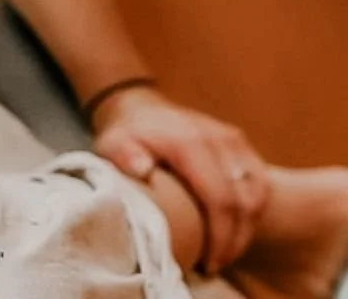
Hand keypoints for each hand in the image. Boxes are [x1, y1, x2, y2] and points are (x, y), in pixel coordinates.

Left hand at [91, 84, 269, 274]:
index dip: (220, 238)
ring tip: (223, 251)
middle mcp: (217, 138)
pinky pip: (259, 184)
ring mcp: (232, 139)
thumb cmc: (128, 136)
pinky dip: (252, 211)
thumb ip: (124, 155)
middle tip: (214, 264)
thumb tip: (142, 169)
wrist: (140, 109)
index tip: (209, 264)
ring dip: (245, 230)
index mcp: (189, 142)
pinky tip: (233, 229)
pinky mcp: (240, 144)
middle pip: (244, 203)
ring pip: (257, 196)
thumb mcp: (114, 144)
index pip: (220, 199)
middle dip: (233, 242)